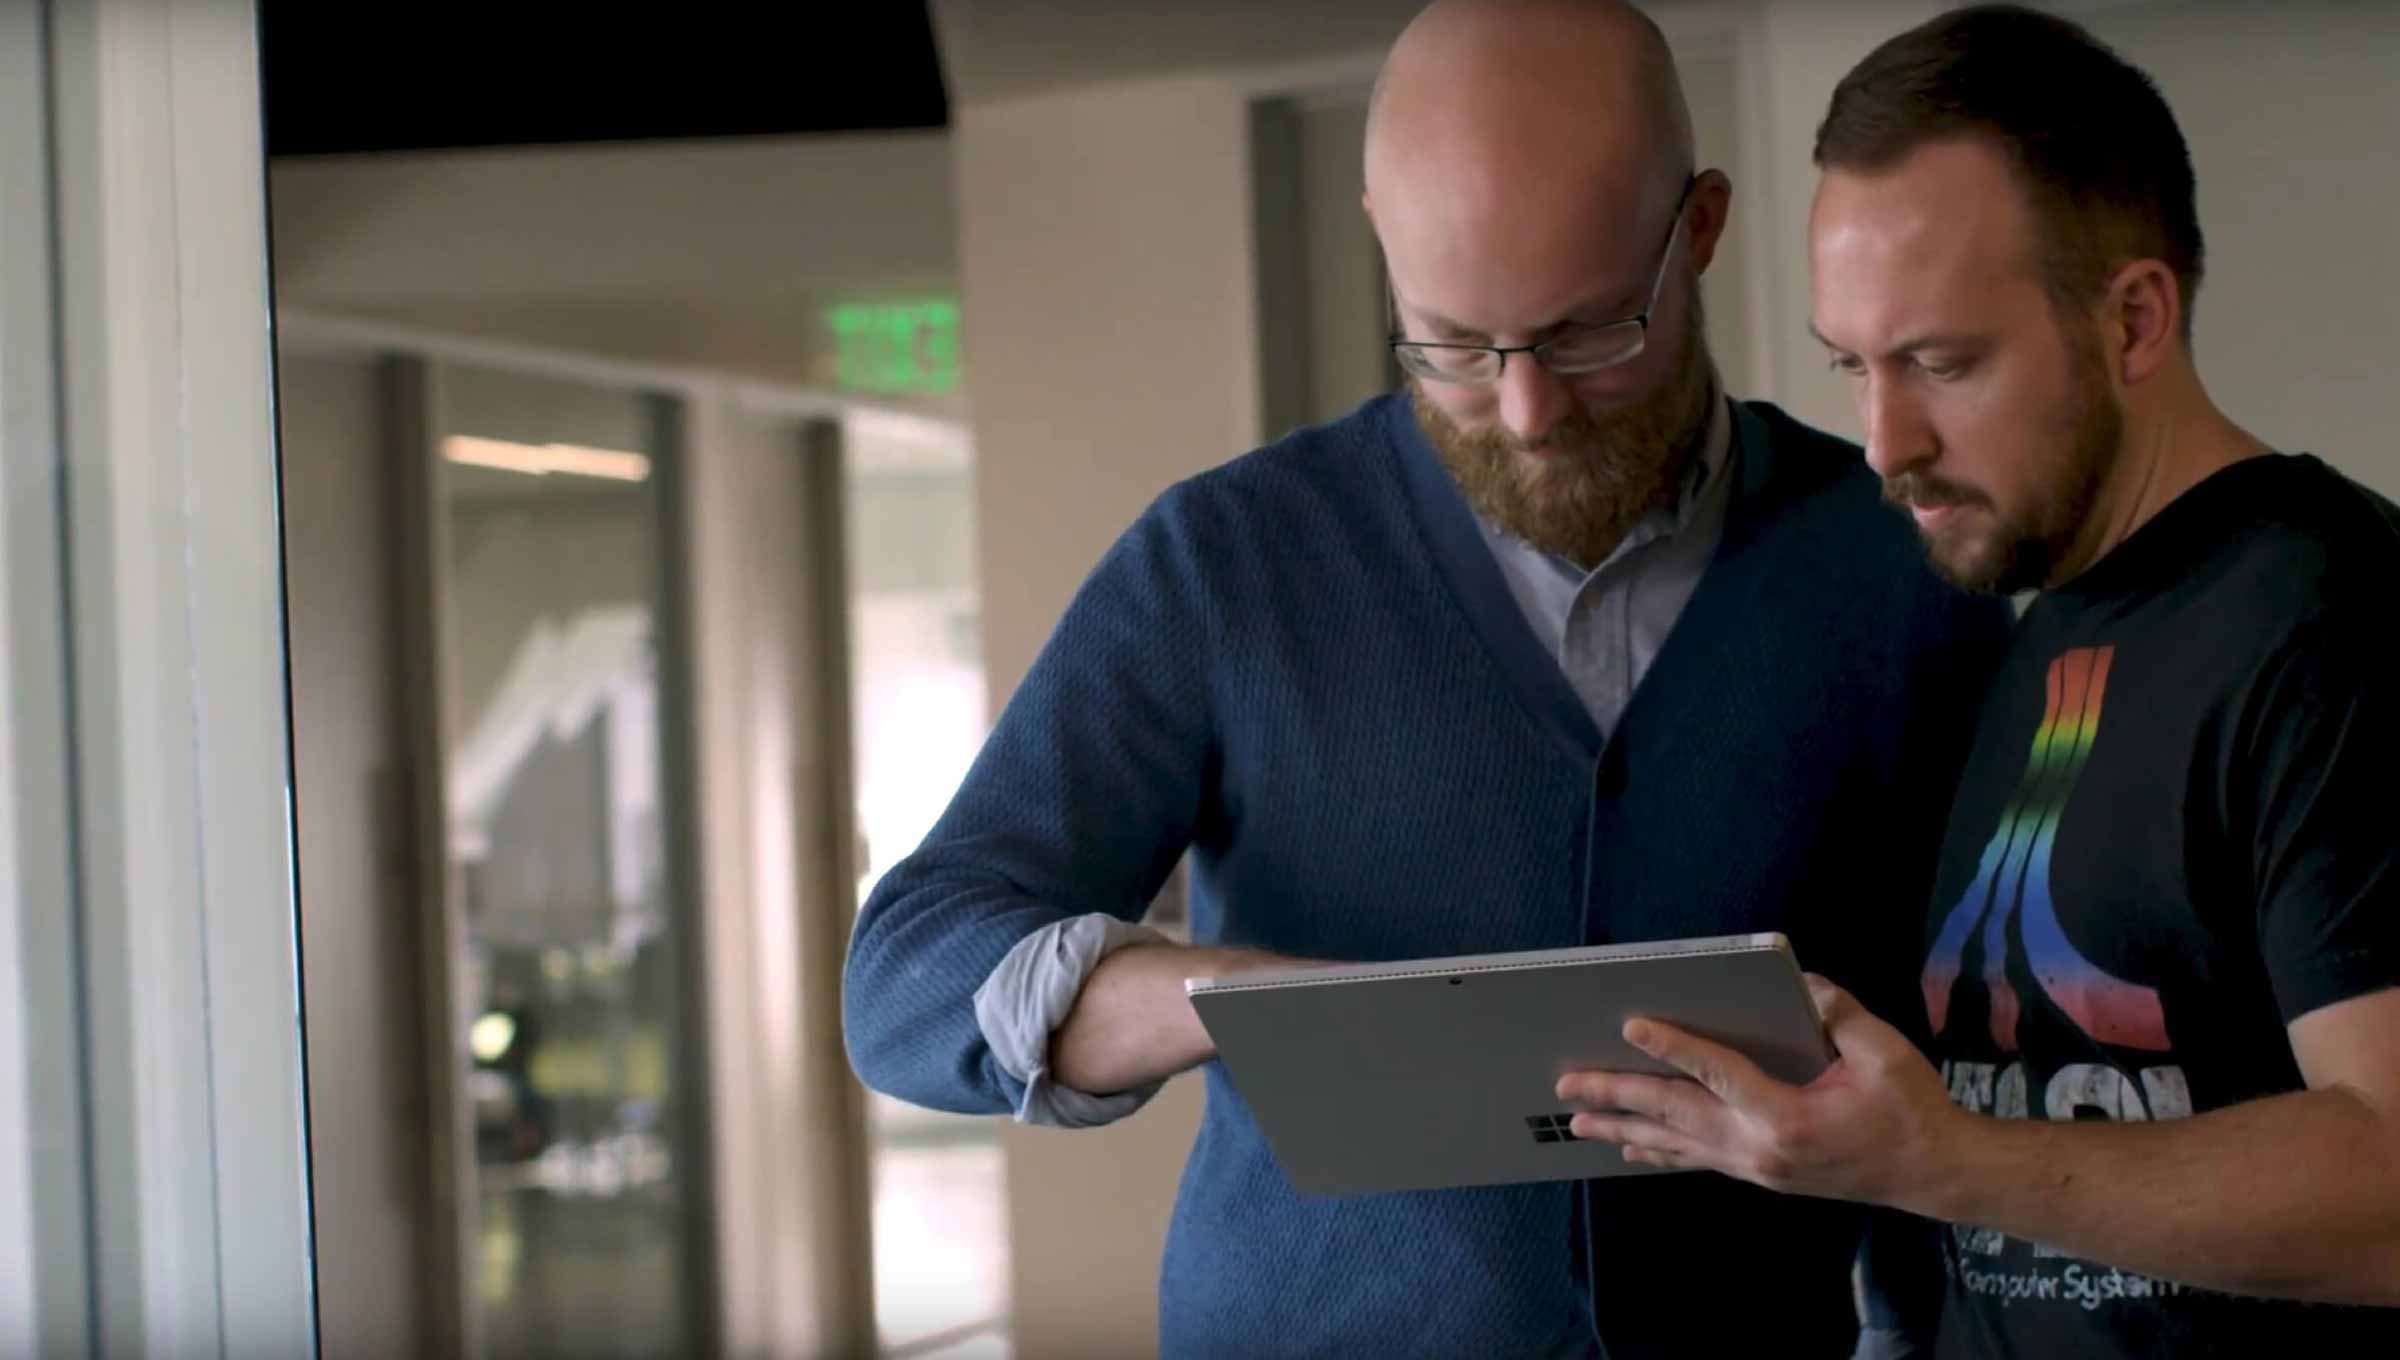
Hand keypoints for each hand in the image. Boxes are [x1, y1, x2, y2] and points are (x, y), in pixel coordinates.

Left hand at [1553, 975, 1964, 1210]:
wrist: (1933, 1172)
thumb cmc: (1911, 1110)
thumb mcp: (1884, 1053)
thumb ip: (1839, 1015)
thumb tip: (1800, 982)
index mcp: (1786, 1117)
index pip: (1715, 1074)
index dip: (1672, 1046)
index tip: (1630, 1026)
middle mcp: (1759, 1147)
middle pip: (1675, 1115)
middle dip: (1618, 1095)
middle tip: (1568, 1083)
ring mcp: (1756, 1167)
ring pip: (1676, 1144)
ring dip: (1624, 1128)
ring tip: (1577, 1119)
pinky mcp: (1761, 1174)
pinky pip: (1697, 1159)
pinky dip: (1660, 1151)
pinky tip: (1632, 1147)